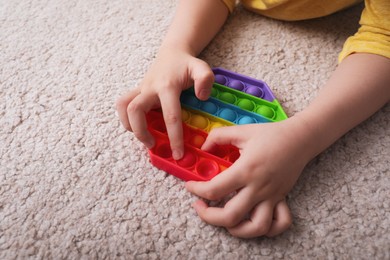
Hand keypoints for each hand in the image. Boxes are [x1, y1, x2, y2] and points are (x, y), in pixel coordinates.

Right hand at [116, 48, 213, 159]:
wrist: (173, 53)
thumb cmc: (188, 64)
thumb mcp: (202, 67)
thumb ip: (205, 79)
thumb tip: (201, 97)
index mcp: (167, 86)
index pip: (170, 116)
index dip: (174, 138)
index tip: (178, 154)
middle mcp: (150, 88)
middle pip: (135, 111)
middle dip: (141, 132)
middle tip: (153, 145)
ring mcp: (140, 89)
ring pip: (123, 107)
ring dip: (129, 125)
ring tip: (143, 137)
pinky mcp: (136, 92)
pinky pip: (122, 104)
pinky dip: (125, 117)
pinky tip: (136, 126)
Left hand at [186, 117, 311, 237]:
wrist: (300, 138)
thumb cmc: (271, 134)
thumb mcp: (242, 130)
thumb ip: (219, 137)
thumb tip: (204, 147)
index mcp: (245, 170)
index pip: (214, 189)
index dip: (196, 190)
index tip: (190, 186)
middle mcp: (258, 188)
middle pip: (230, 216)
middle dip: (208, 217)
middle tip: (199, 206)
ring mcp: (272, 196)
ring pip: (256, 227)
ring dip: (237, 230)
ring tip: (225, 220)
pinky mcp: (282, 198)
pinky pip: (280, 223)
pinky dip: (268, 229)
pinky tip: (253, 220)